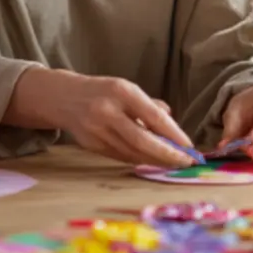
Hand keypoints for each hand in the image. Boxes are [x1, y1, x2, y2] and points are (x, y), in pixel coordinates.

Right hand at [13, 69, 197, 167]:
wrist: (63, 97)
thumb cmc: (102, 91)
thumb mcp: (126, 88)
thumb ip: (149, 104)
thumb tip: (171, 121)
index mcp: (121, 91)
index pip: (153, 116)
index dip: (173, 134)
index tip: (189, 146)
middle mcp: (108, 111)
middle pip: (142, 140)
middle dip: (167, 155)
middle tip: (185, 162)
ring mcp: (97, 130)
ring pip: (132, 152)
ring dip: (155, 161)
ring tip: (173, 164)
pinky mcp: (91, 145)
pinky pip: (121, 156)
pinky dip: (139, 160)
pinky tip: (152, 161)